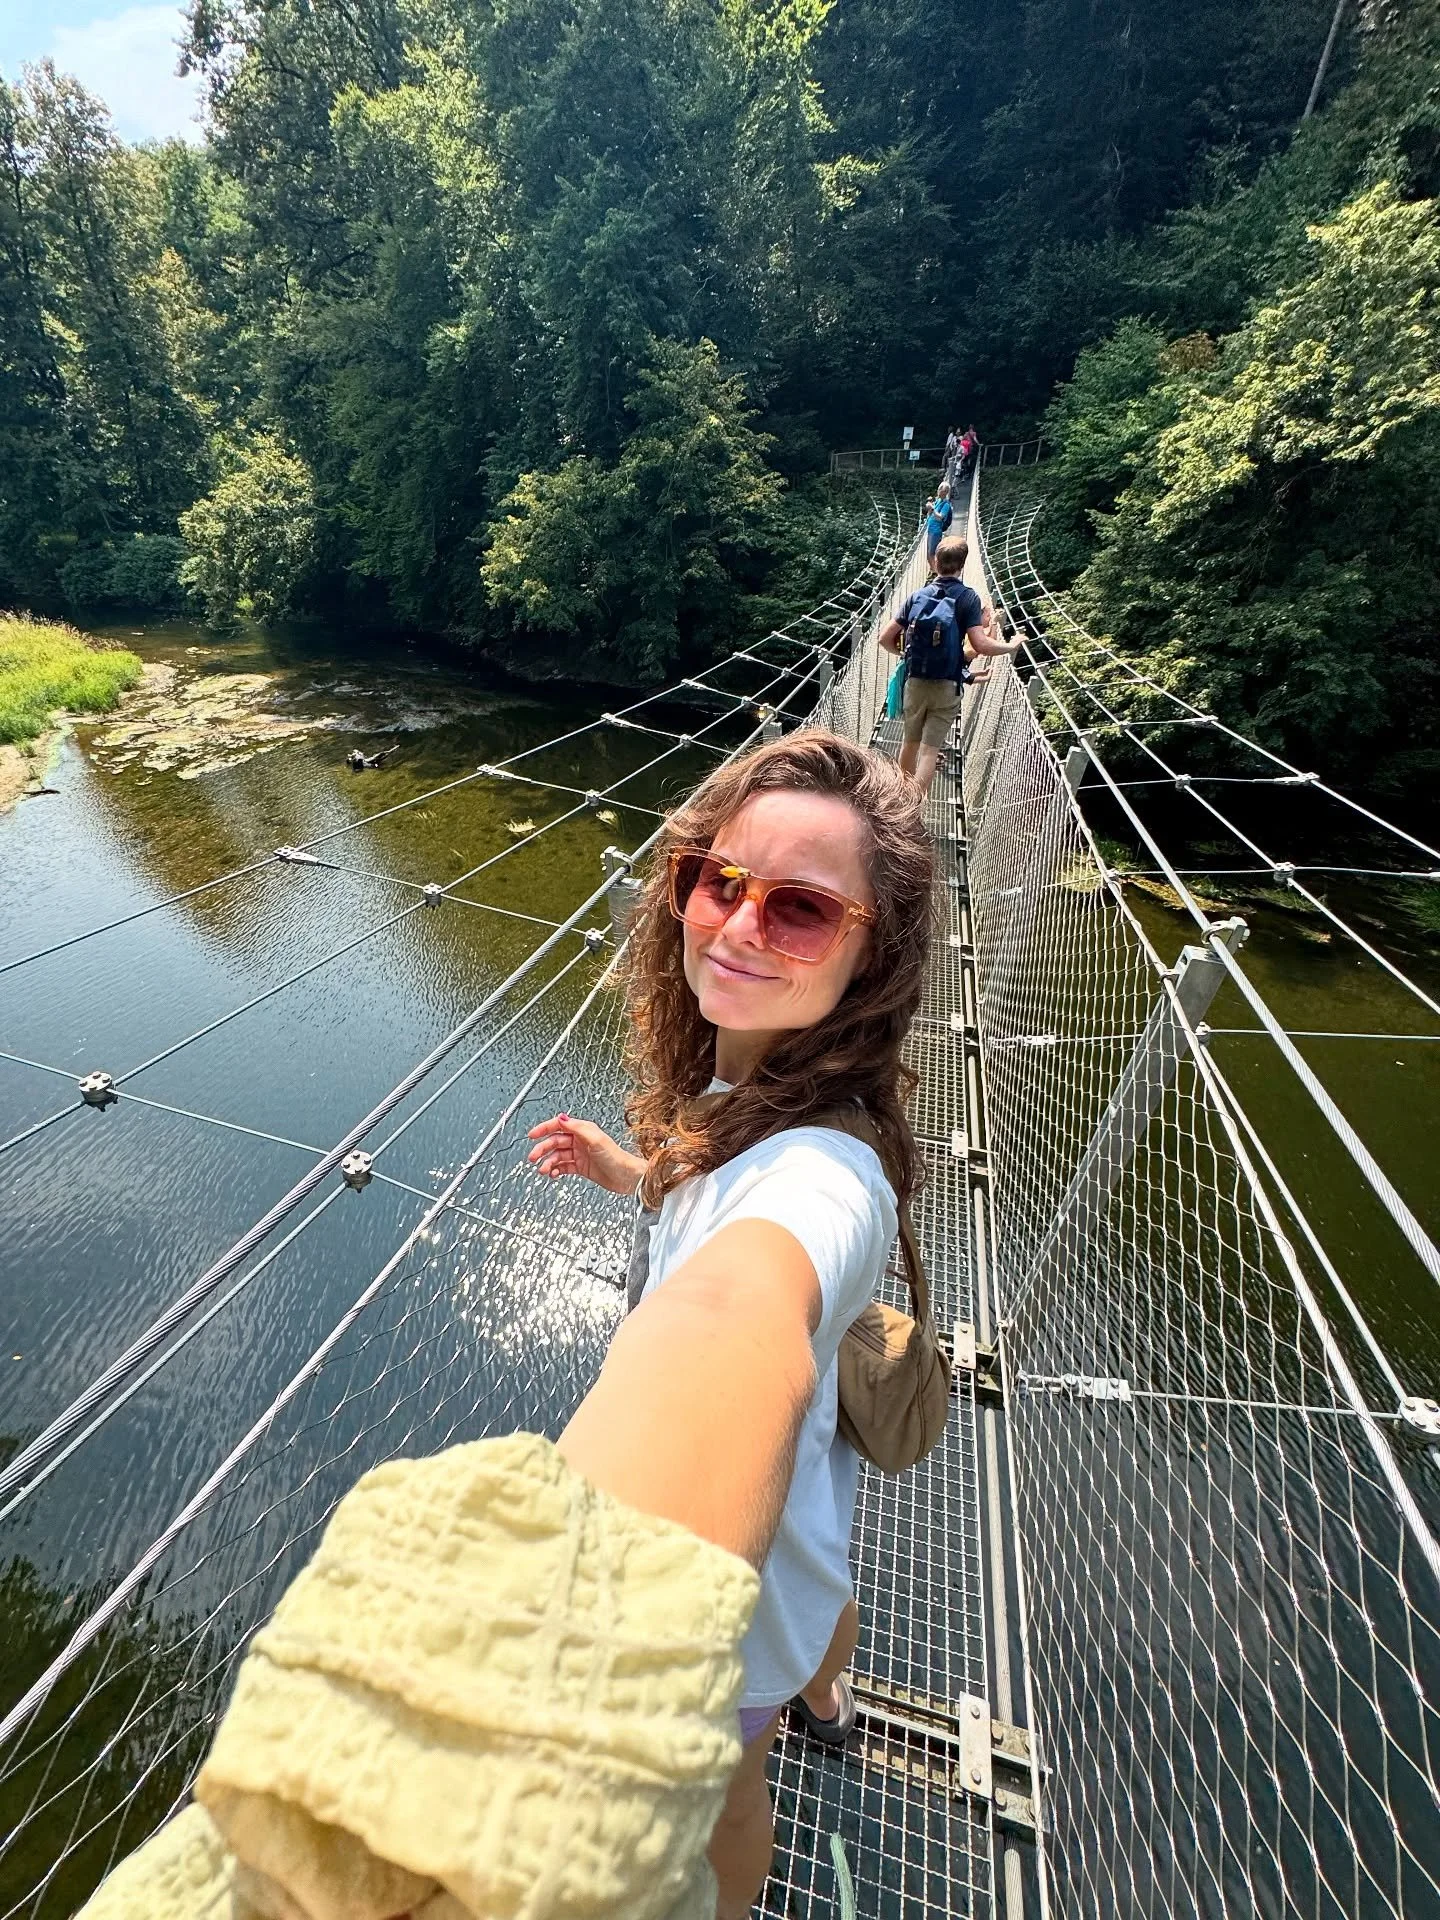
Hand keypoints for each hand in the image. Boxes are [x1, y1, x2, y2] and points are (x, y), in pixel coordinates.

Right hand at [527, 1115, 646, 1194]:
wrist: (626, 1177)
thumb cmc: (616, 1158)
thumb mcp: (596, 1139)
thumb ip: (577, 1128)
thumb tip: (562, 1117)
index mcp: (583, 1130)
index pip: (559, 1125)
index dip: (544, 1128)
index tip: (532, 1134)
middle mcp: (580, 1140)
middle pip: (555, 1141)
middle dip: (542, 1149)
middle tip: (533, 1157)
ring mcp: (580, 1154)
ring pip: (558, 1156)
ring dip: (548, 1162)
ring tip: (543, 1170)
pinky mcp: (581, 1167)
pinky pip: (564, 1166)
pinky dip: (556, 1170)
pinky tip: (553, 1174)